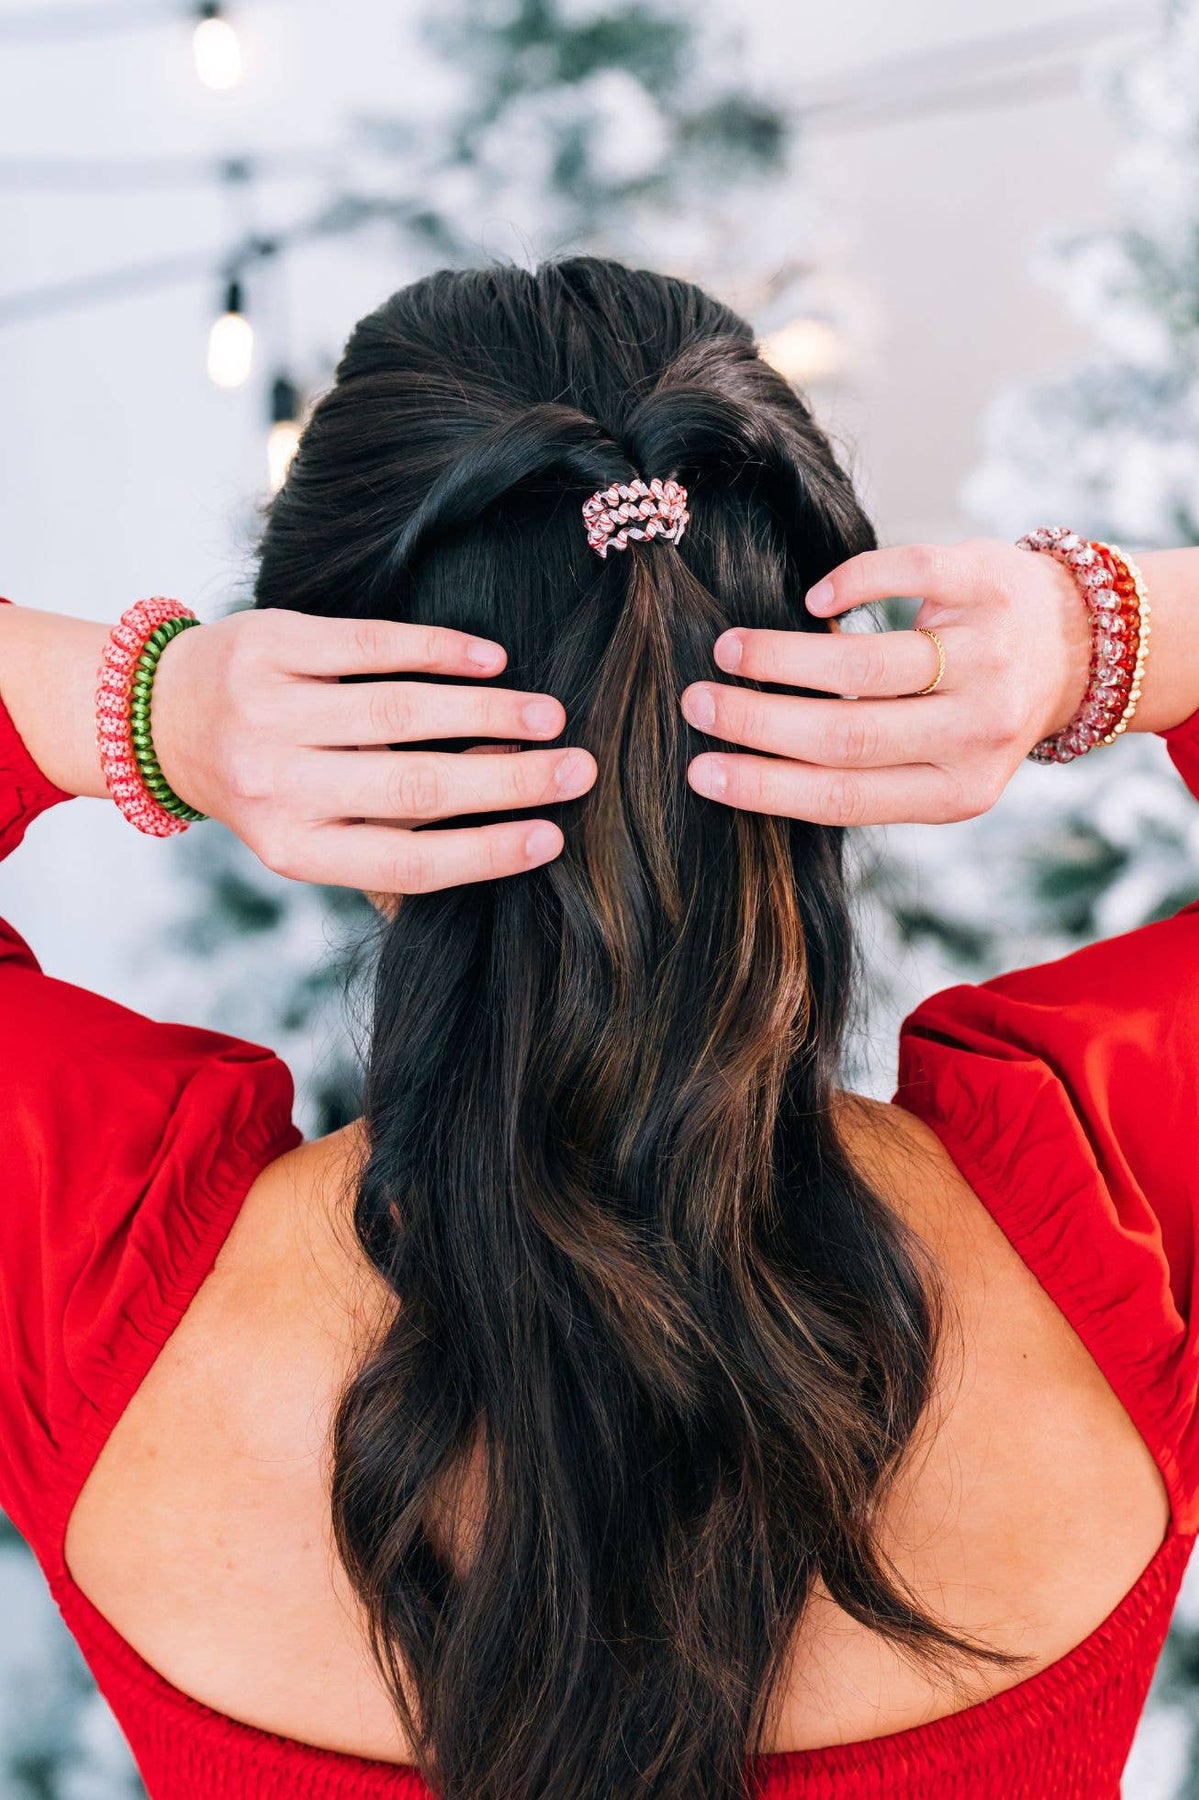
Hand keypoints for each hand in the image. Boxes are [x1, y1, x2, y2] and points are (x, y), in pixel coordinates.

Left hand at [151, 609, 595, 891]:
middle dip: (509, 780)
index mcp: (294, 848)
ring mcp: (268, 711)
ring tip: (549, 715)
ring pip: (399, 710)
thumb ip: (390, 840)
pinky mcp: (270, 645)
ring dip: (487, 711)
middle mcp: (276, 785)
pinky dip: (439, 651)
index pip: (407, 860)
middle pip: (415, 786)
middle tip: (578, 770)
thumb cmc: (268, 785)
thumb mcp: (310, 833)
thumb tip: (506, 838)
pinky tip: (491, 659)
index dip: (486, 852)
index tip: (554, 837)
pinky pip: (369, 645)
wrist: (164, 716)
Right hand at [679, 539, 1092, 826]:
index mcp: (956, 791)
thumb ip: (871, 772)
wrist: (1079, 648)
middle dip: (757, 720)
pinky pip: (906, 577)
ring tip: (729, 650)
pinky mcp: (987, 586)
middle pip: (847, 733)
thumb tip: (754, 768)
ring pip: (866, 664)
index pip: (844, 796)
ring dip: (783, 656)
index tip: (699, 771)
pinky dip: (850, 587)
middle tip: (695, 702)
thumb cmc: (977, 711)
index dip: (765, 786)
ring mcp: (987, 656)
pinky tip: (816, 603)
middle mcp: (977, 731)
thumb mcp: (942, 766)